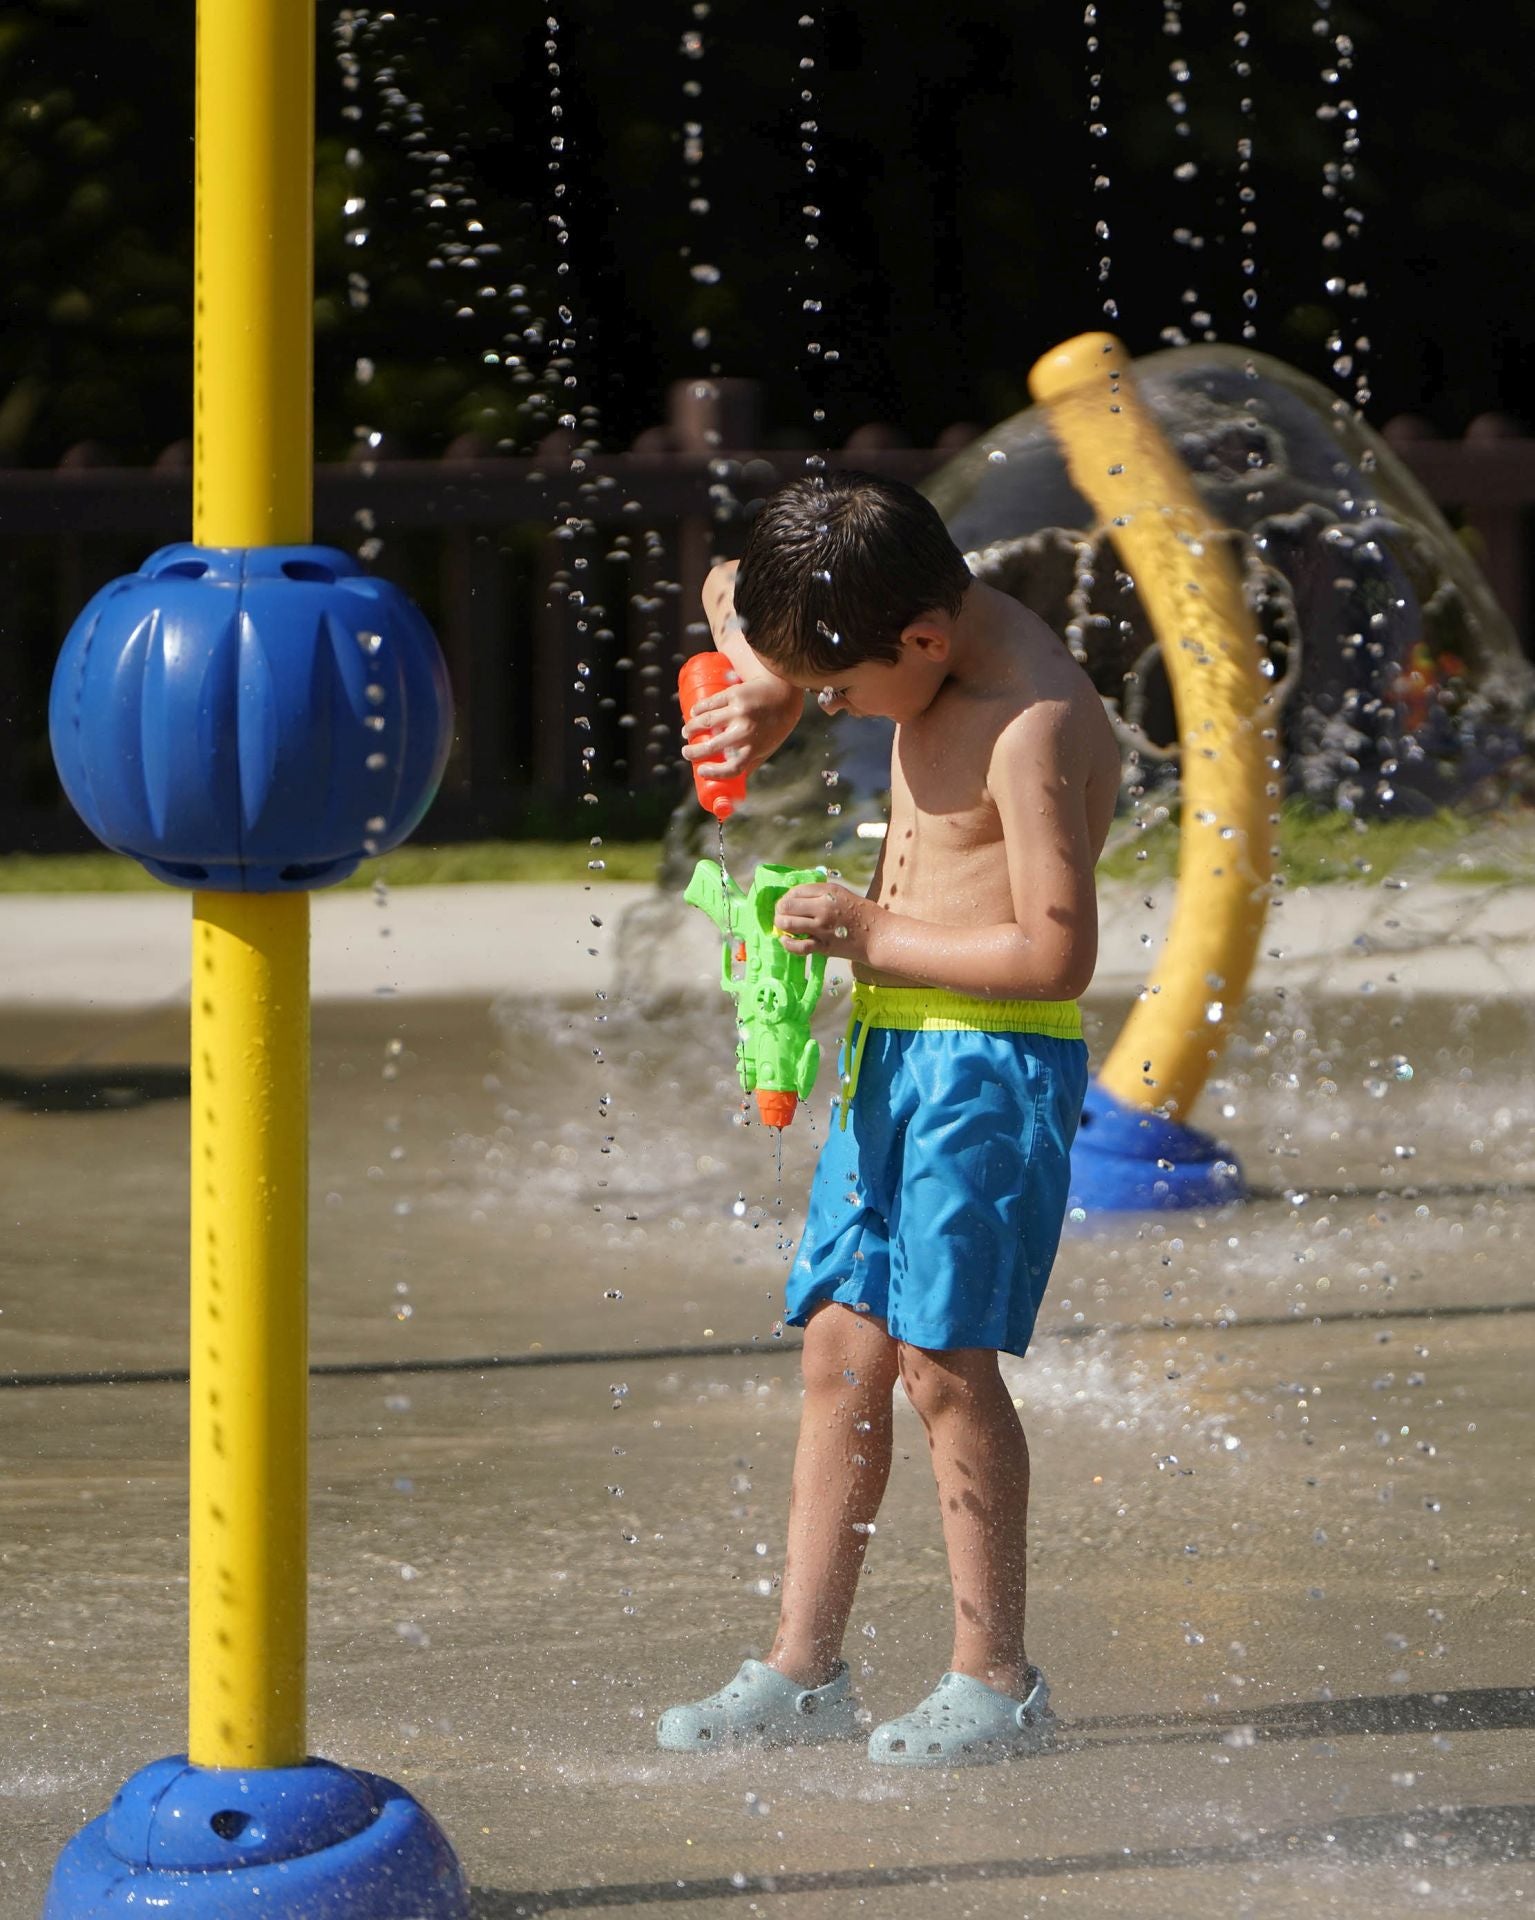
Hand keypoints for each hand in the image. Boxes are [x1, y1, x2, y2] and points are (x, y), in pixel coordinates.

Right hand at [682, 669, 803, 777]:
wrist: (784, 693)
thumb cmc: (775, 724)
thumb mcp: (766, 746)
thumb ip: (750, 763)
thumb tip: (733, 788)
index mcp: (755, 748)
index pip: (732, 767)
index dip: (714, 773)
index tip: (701, 771)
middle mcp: (746, 731)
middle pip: (712, 746)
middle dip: (693, 752)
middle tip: (686, 752)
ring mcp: (739, 711)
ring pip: (706, 722)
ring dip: (691, 728)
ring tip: (687, 732)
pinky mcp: (734, 694)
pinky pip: (710, 703)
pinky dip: (698, 710)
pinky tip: (693, 714)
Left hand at [774, 881, 881, 962]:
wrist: (879, 936)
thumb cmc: (864, 914)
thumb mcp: (843, 894)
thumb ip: (821, 894)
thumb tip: (796, 897)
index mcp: (829, 891)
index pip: (795, 891)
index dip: (786, 897)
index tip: (786, 903)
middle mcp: (823, 907)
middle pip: (787, 905)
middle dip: (779, 911)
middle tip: (781, 916)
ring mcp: (822, 927)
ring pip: (787, 923)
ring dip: (780, 925)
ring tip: (782, 928)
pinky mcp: (823, 946)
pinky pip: (797, 946)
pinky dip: (787, 943)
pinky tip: (786, 941)